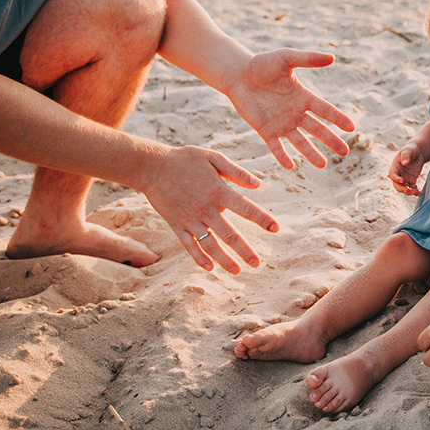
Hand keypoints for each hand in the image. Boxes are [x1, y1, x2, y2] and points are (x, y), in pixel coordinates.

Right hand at [139, 144, 278, 272]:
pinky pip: (189, 245)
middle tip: (257, 264)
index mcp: (218, 191)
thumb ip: (236, 172)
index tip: (276, 228)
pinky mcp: (177, 225)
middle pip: (229, 235)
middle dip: (245, 251)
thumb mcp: (214, 158)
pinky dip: (199, 257)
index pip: (246, 208)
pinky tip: (209, 268)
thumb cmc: (186, 159)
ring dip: (224, 260)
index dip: (262, 219)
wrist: (152, 166)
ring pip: (210, 245)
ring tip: (238, 271)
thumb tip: (258, 184)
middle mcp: (206, 209)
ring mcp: (190, 219)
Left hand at [227, 49, 355, 168]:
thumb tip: (332, 58)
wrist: (238, 75)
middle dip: (331, 141)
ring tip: (323, 166)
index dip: (338, 118)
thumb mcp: (286, 58)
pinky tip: (290, 166)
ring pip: (300, 142)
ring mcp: (281, 123)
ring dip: (311, 153)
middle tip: (345, 153)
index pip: (325, 110)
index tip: (352, 128)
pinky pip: (276, 146)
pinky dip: (282, 156)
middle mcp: (296, 113)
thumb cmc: (262, 64)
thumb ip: (308, 58)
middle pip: (317, 129)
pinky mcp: (265, 130)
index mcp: (303, 97)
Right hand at [389, 142, 425, 195]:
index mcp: (395, 166)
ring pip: (404, 188)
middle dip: (401, 188)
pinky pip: (411, 188)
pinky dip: (415, 192)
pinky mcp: (411, 181)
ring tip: (416, 193)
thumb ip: (406, 156)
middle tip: (408, 190)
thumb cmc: (411, 150)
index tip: (403, 180)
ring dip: (409, 192)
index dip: (396, 178)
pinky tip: (419, 193)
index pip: (392, 174)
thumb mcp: (408, 150)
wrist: (418, 152)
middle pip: (396, 184)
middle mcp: (398, 174)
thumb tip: (405, 163)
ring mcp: (404, 178)